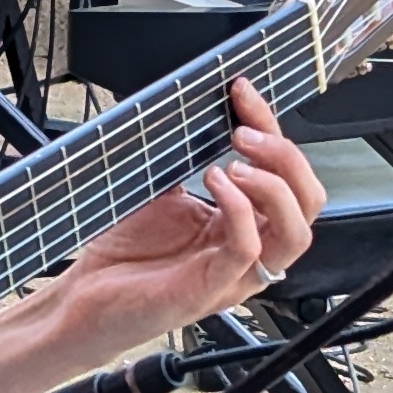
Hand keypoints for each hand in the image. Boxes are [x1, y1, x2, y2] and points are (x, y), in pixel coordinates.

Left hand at [49, 80, 326, 347]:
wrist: (85, 301)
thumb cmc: (124, 256)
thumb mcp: (162, 193)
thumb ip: (187, 160)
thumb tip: (193, 110)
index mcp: (244, 225)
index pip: (284, 174)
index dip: (269, 126)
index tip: (241, 92)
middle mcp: (249, 251)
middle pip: (308, 202)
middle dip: (286, 157)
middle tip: (245, 131)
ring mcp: (233, 274)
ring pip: (295, 232)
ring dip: (274, 186)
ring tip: (236, 160)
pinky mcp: (209, 290)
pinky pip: (247, 250)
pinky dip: (238, 209)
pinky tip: (215, 183)